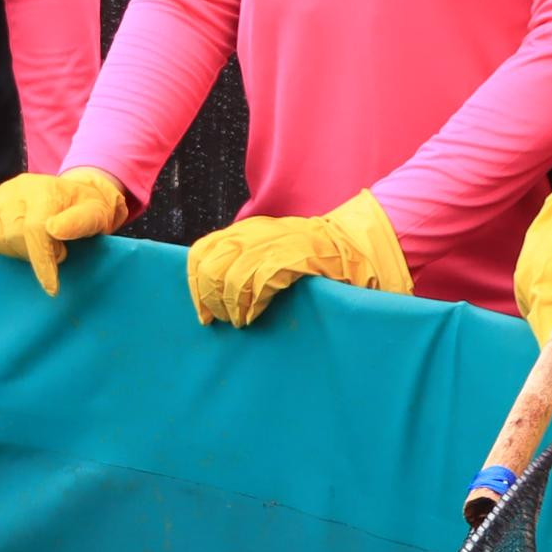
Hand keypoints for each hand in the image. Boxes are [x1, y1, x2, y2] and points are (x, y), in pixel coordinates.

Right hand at [0, 166, 129, 296]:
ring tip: (37, 244)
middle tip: (56, 249)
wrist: (71, 194)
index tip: (51, 288)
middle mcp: (16, 189)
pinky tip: (18, 242)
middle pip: (12, 236)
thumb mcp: (96, 213)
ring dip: (16, 251)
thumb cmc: (86, 209)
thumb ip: (80, 221)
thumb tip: (54, 229)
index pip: (34, 229)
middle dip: (34, 254)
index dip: (42, 262)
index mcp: (43, 190)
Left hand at [185, 189, 410, 327]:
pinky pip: (261, 282)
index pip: (203, 251)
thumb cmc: (313, 255)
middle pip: (213, 265)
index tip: (199, 309)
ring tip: (239, 321)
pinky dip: (252, 303)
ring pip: (232, 276)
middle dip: (209, 297)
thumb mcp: (272, 248)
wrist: (356, 244)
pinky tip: (253, 316)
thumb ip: (245, 261)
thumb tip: (214, 288)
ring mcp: (278, 245)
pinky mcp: (296, 258)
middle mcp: (258, 234)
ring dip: (230, 305)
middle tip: (217, 319)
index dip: (195, 282)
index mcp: (249, 230)